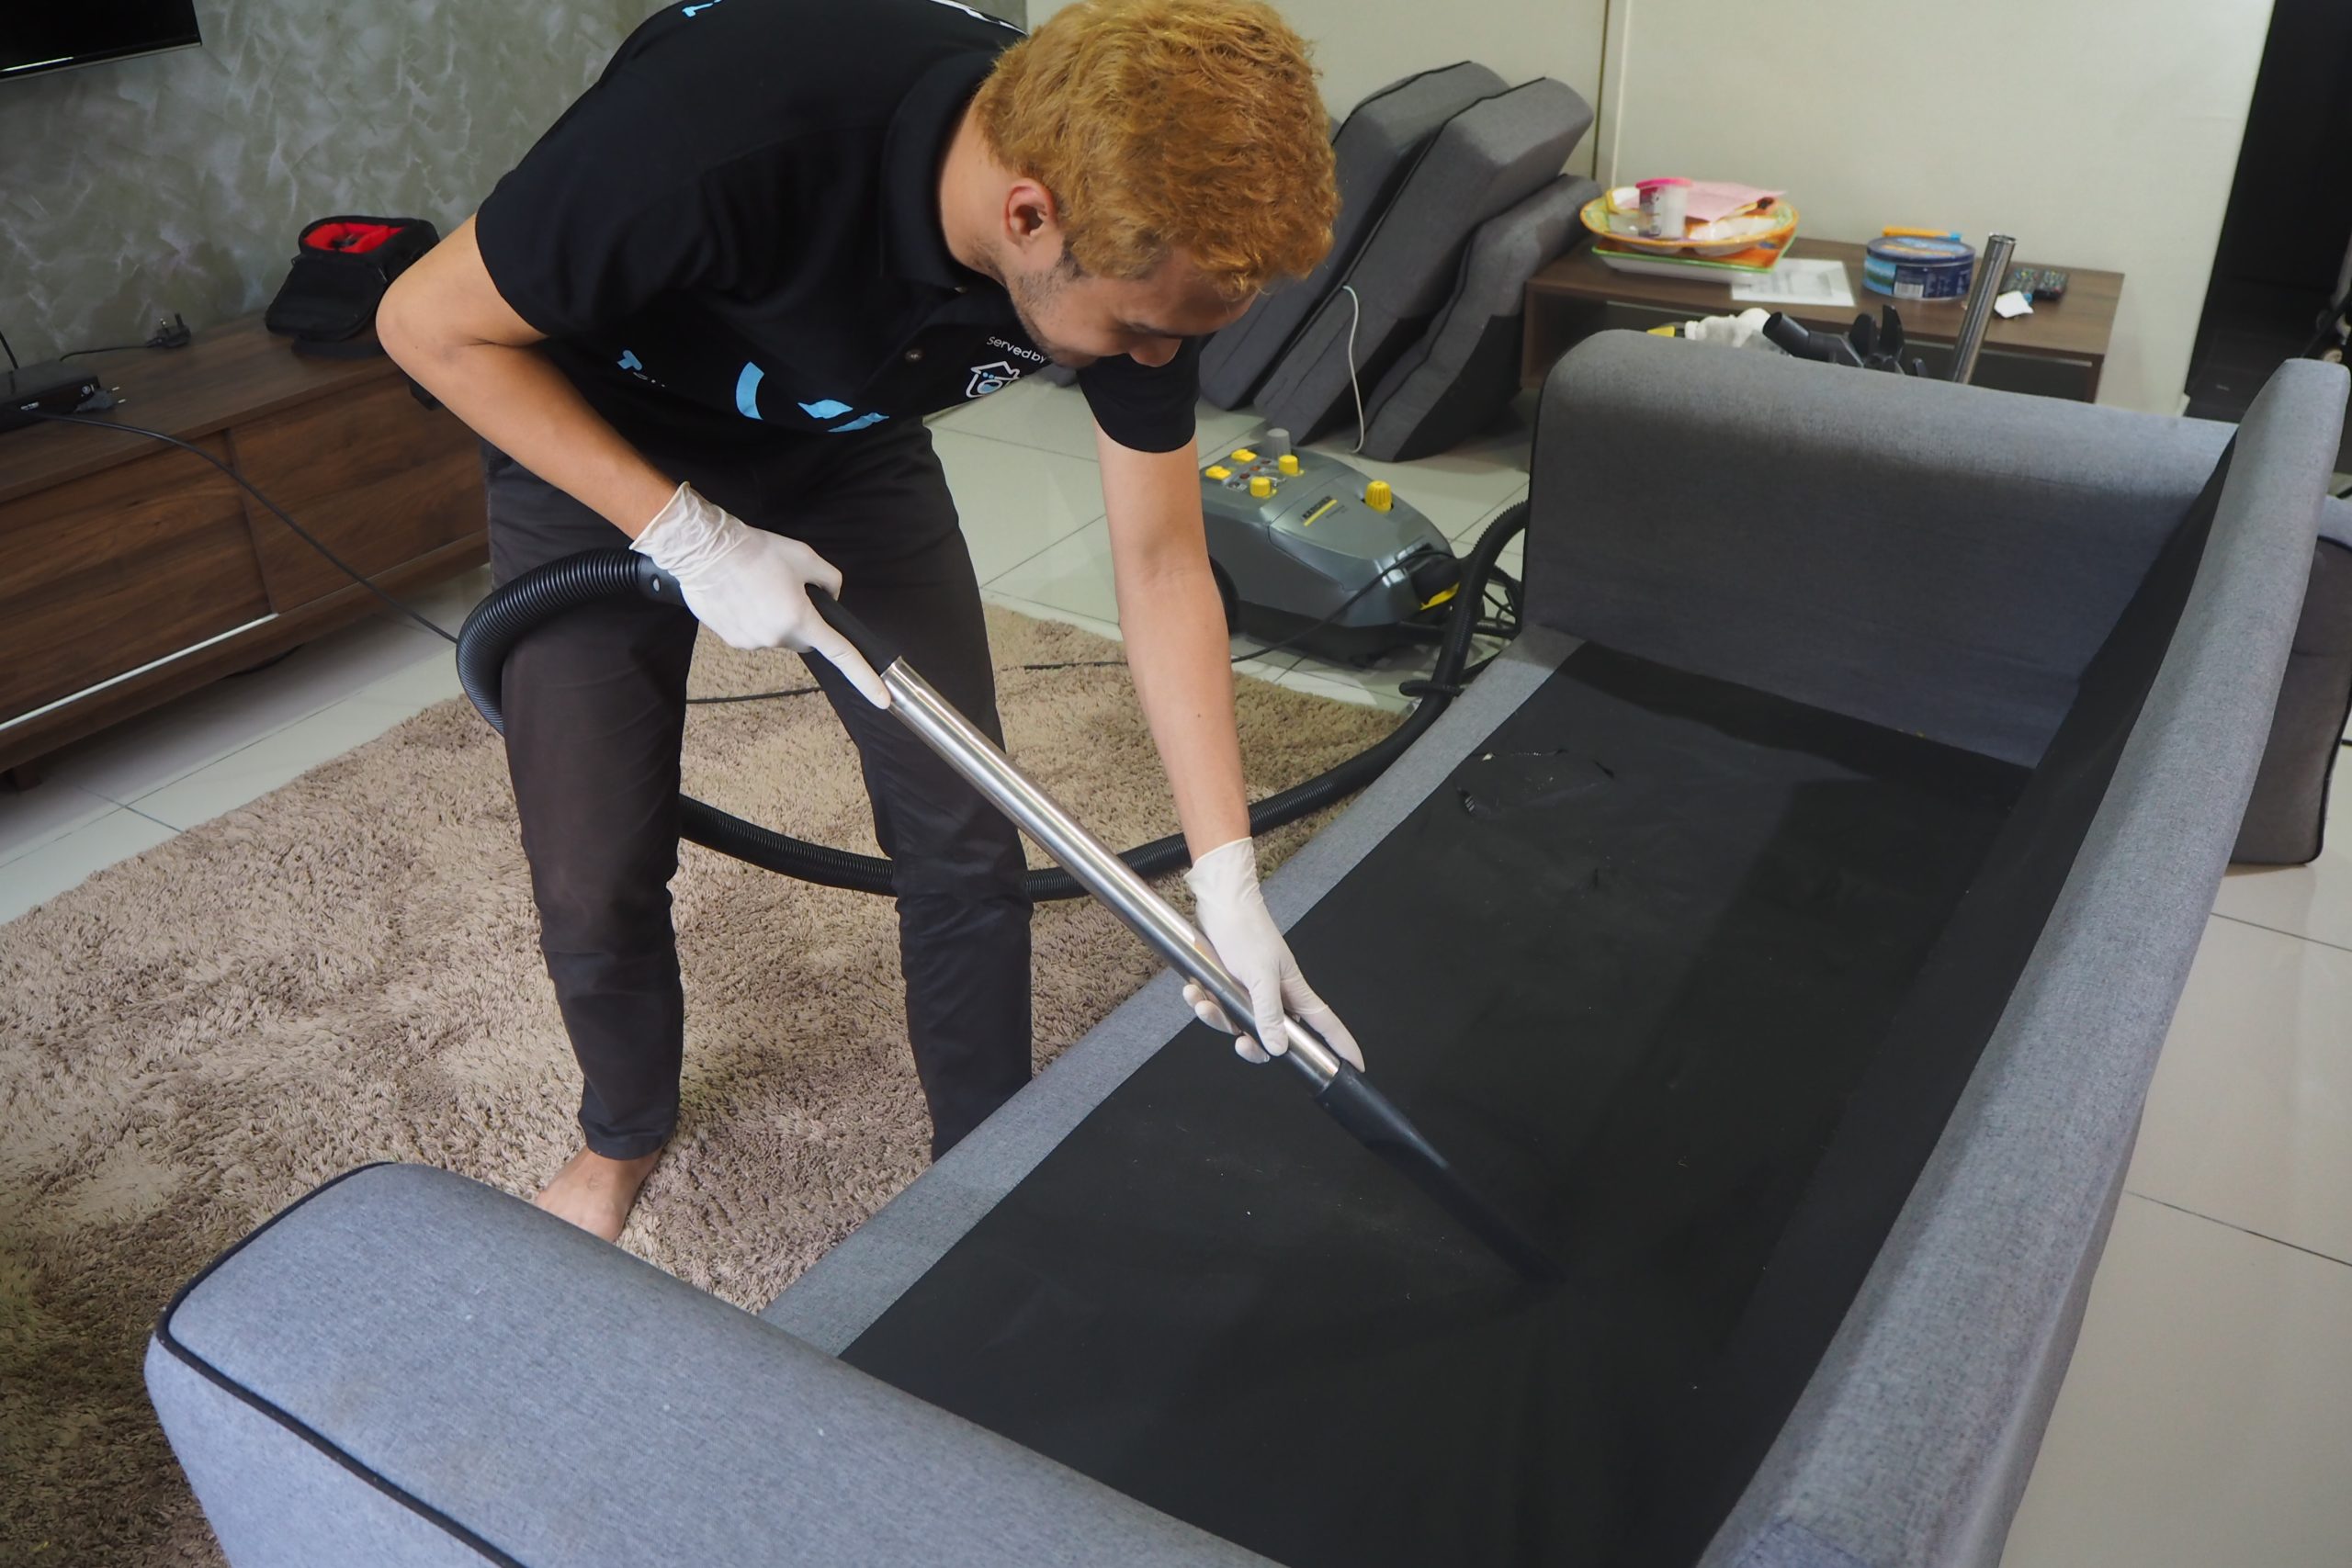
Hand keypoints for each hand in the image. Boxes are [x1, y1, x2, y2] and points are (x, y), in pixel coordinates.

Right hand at [630, 482, 888, 706]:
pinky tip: (740, 596)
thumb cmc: (757, 551)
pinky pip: (753, 634)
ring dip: (775, 619)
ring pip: (777, 637)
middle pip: (805, 641)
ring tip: (757, 589)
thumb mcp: (806, 557)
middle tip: (788, 593)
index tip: (883, 699)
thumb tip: (831, 597)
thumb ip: (830, 581)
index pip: (841, 654)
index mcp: (801, 619)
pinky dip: (753, 619)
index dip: (865, 677)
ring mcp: (752, 643)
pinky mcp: (731, 640)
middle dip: (805, 624)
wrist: (705, 551)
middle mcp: (777, 638)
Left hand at [1181, 838, 1364, 1070]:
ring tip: (1204, 1004)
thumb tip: (1279, 1047)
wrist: (1218, 902)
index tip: (1356, 1067)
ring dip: (1217, 1018)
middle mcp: (1274, 995)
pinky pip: (1216, 1008)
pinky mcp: (1227, 985)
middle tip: (1241, 1044)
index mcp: (1293, 991)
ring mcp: (1249, 992)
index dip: (1341, 1046)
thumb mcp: (1260, 974)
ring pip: (1238, 1024)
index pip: (1325, 1024)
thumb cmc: (1246, 929)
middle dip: (1253, 1046)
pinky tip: (1192, 990)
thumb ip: (1269, 1012)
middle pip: (1273, 1038)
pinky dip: (1202, 1002)